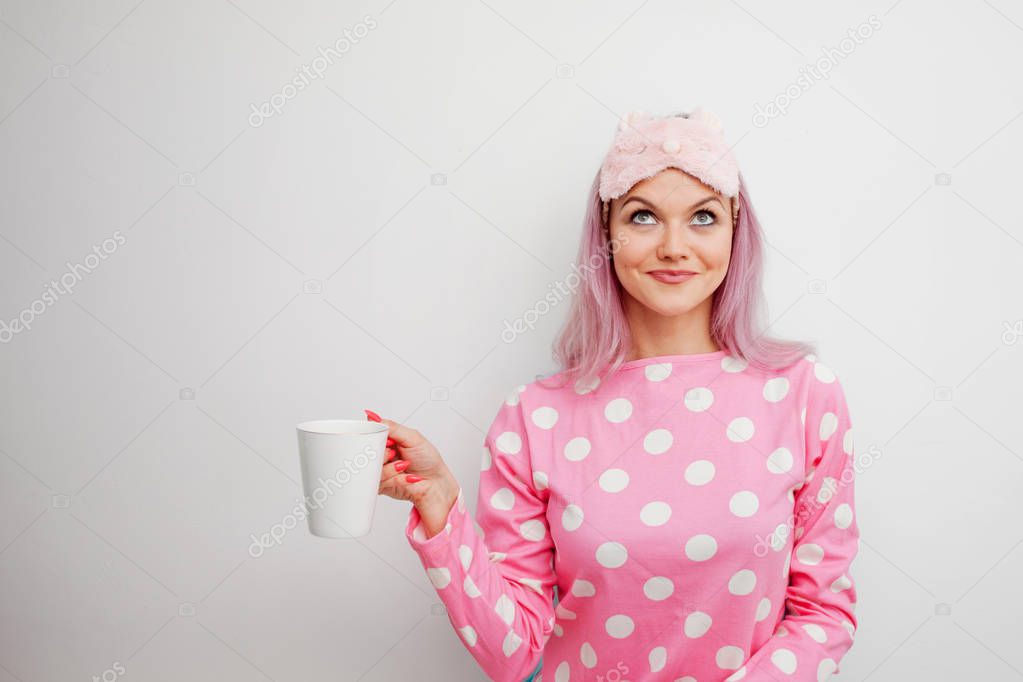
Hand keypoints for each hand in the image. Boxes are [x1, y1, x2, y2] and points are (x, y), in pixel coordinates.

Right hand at [367, 410, 459, 533]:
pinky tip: (406, 477)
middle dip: (382, 453)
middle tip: (393, 453)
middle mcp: (383, 455)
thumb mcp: (413, 438)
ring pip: (371, 468)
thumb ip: (392, 427)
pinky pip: (378, 482)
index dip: (374, 437)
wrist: (436, 485)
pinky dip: (394, 478)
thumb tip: (372, 416)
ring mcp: (381, 470)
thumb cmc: (429, 461)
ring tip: (404, 465)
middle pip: (367, 452)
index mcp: (388, 441)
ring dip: (390, 467)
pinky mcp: (381, 485)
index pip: (370, 435)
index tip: (386, 440)